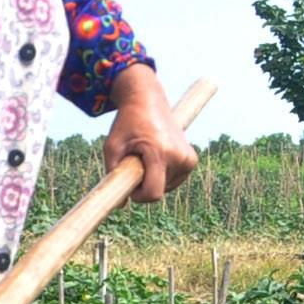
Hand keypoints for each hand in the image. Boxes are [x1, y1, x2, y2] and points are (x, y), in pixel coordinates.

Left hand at [103, 65, 195, 205]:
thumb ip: (113, 174)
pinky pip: (174, 180)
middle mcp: (180, 157)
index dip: (137, 196)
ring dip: (152, 179)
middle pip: (158, 191)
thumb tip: (120, 204)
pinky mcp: (192, 160)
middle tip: (134, 163)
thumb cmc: (127, 122)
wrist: (147, 99)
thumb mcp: (112, 146)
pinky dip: (162, 175)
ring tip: (145, 157)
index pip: (153, 193)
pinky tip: (156, 158)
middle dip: (143, 185)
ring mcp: (188, 159)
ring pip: (166, 187)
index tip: (127, 186)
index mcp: (160, 153)